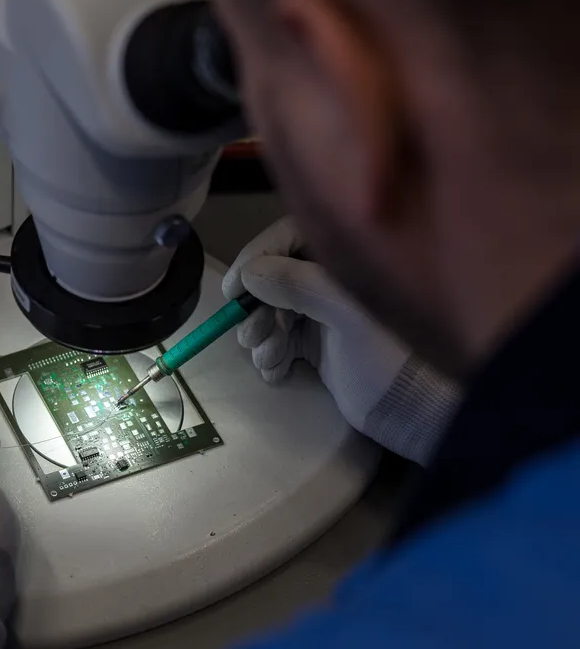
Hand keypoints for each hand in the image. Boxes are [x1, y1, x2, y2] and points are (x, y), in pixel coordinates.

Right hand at [222, 218, 460, 463]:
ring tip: (271, 359)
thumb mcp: (347, 314)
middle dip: (257, 308)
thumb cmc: (389, 354)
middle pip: (272, 277)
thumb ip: (299, 285)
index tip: (234, 290)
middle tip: (252, 337)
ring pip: (271, 311)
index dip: (256, 258)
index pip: (288, 237)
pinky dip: (271, 356)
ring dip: (262, 336)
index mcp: (347, 260)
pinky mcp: (317, 345)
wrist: (414, 411)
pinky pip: (279, 340)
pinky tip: (278, 372)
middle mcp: (331, 279)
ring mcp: (323, 313)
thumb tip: (250, 274)